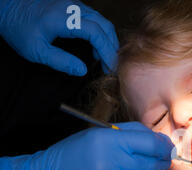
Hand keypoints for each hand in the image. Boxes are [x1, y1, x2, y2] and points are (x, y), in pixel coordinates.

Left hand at [0, 0, 118, 75]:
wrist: (6, 5)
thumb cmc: (18, 27)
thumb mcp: (35, 50)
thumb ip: (60, 61)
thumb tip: (82, 70)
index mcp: (64, 18)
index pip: (96, 33)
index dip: (107, 52)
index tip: (109, 68)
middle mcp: (72, 8)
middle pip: (104, 26)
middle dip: (111, 47)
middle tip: (110, 66)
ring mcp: (73, 5)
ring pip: (101, 21)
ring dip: (106, 40)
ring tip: (103, 60)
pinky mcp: (72, 6)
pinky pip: (94, 19)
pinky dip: (100, 34)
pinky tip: (94, 48)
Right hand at [0, 122, 177, 169]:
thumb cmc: (75, 154)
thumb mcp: (98, 133)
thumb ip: (130, 132)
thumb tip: (160, 139)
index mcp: (107, 141)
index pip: (150, 143)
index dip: (164, 146)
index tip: (167, 148)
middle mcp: (110, 164)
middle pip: (152, 164)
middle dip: (163, 162)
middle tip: (164, 162)